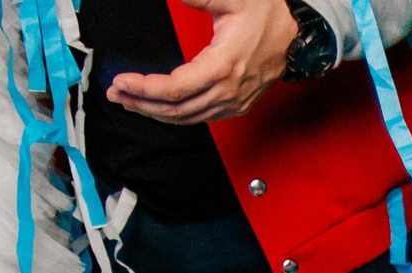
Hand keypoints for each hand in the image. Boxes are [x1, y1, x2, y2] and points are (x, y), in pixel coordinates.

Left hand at [106, 0, 299, 124]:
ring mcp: (233, 102)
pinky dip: (174, 116)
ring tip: (129, 101)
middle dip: (141, 103)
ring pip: (186, 118)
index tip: (122, 81)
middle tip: (115, 93)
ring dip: (154, 112)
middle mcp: (228, 90)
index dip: (145, 89)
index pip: (175, 89)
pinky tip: (158, 108)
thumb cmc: (267, 15)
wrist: (296, 35)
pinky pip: (199, 118)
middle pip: (176, 110)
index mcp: (224, 65)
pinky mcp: (235, 105)